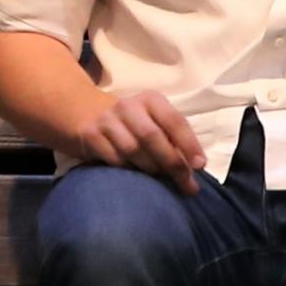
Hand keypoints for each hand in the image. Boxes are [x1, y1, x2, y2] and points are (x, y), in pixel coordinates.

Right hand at [65, 87, 206, 193]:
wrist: (85, 112)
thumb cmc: (130, 123)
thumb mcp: (152, 120)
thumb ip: (172, 138)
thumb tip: (196, 167)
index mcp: (150, 100)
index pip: (174, 120)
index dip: (189, 144)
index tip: (200, 166)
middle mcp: (128, 106)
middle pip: (152, 137)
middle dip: (172, 163)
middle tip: (185, 184)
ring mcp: (107, 120)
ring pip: (132, 150)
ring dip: (150, 169)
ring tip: (160, 181)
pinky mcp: (90, 135)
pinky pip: (114, 159)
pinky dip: (128, 171)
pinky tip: (135, 177)